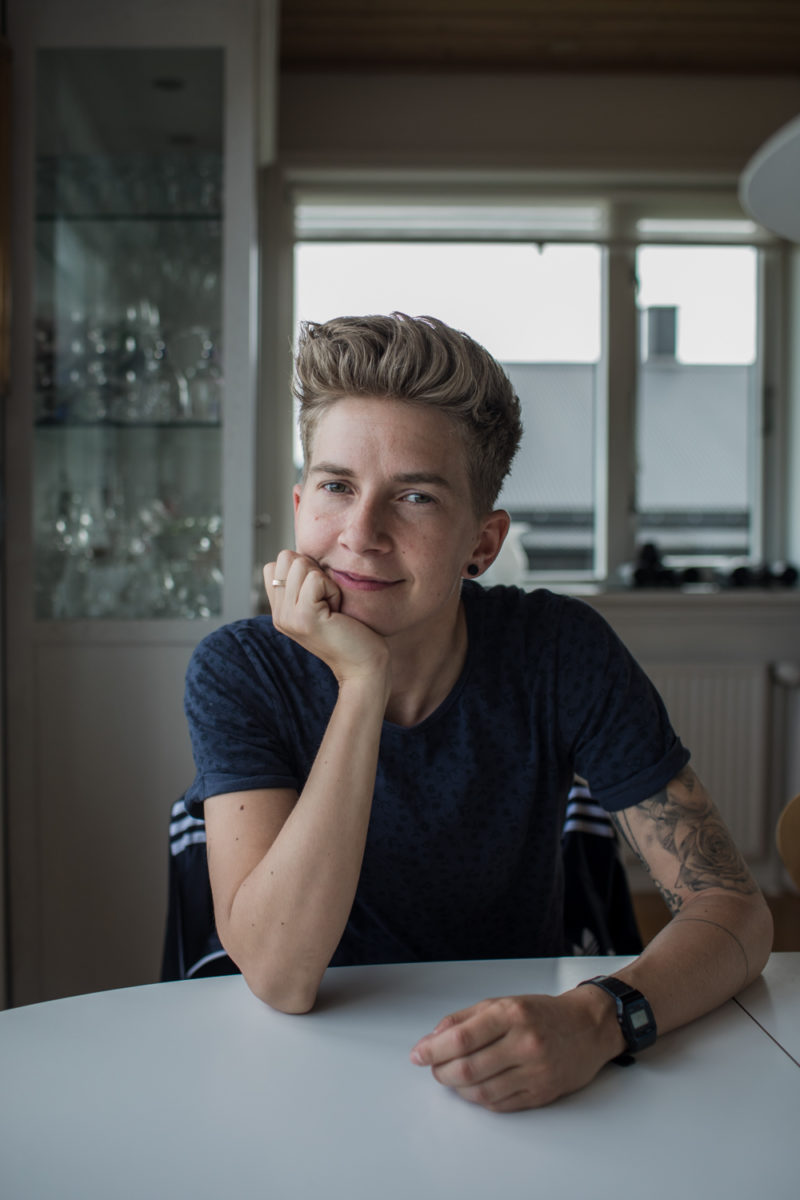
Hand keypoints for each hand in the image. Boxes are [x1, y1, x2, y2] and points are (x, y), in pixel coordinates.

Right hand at [265, 551, 389, 686]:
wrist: (364, 666)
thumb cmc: (351, 631)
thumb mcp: (321, 603)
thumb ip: (304, 583)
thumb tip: (303, 553)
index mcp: (280, 610)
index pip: (275, 564)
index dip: (303, 569)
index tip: (320, 596)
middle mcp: (278, 614)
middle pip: (285, 558)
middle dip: (314, 570)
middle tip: (328, 600)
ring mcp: (288, 617)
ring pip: (300, 564)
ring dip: (325, 581)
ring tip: (333, 607)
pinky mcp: (305, 618)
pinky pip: (316, 579)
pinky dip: (333, 590)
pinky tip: (338, 611)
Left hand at [409, 989, 620, 1111]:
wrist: (588, 1028)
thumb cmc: (542, 1014)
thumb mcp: (502, 1003)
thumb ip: (465, 1019)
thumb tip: (432, 1038)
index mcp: (511, 1014)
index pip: (461, 1037)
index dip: (433, 1050)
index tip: (418, 1055)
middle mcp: (523, 1043)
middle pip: (467, 1068)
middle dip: (440, 1072)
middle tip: (432, 1068)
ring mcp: (534, 1071)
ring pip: (480, 1091)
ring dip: (456, 1088)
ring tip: (450, 1077)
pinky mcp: (541, 1093)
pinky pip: (499, 1104)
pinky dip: (478, 1098)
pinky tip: (473, 1088)